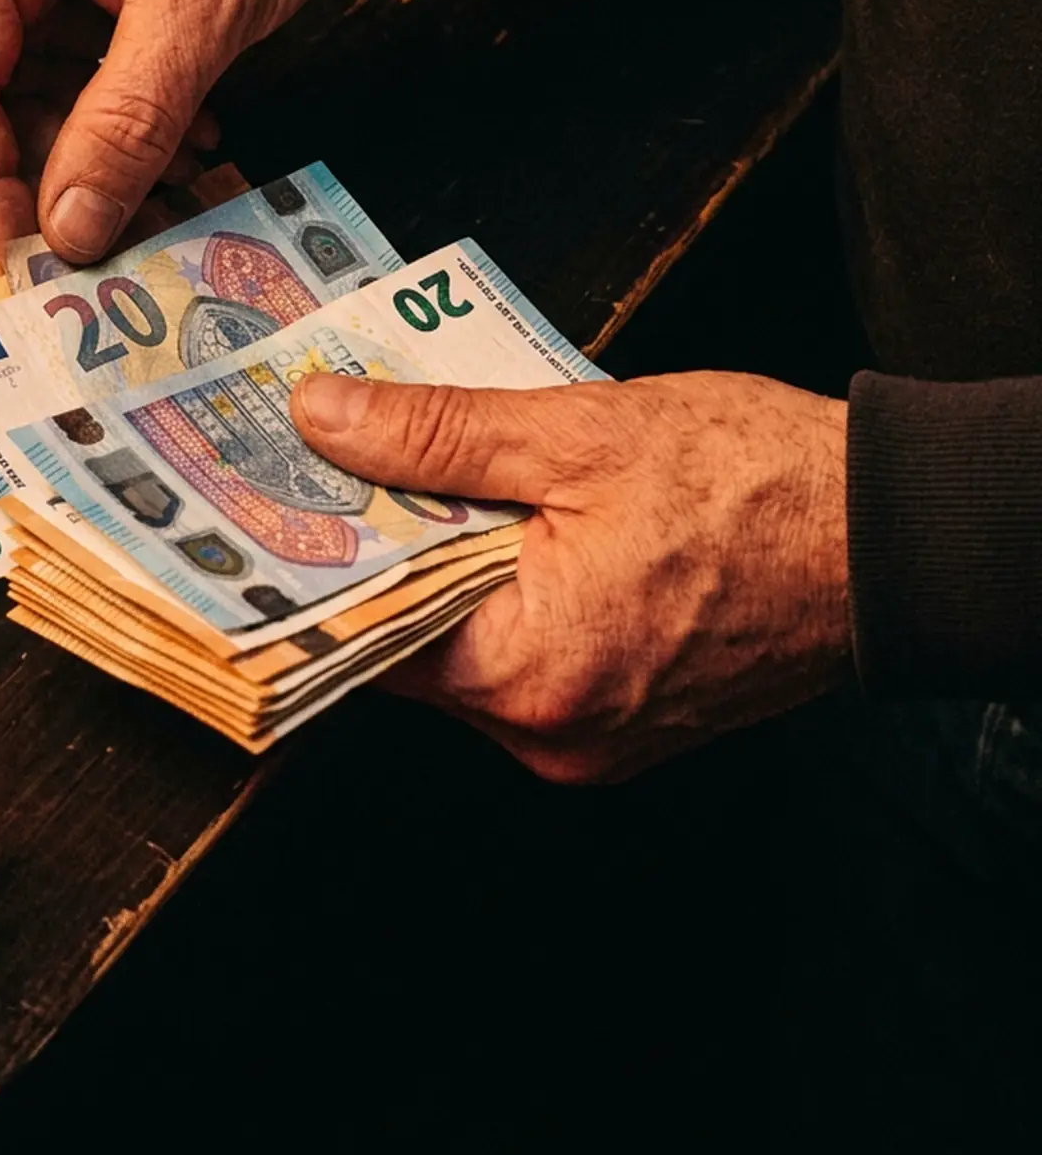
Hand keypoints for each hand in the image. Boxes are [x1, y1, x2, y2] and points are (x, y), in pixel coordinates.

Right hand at [0, 0, 376, 260]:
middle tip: (65, 232)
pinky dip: (97, 125)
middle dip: (1, 171)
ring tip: (156, 182)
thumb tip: (71, 222)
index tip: (27, 241)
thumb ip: (127, 124)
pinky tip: (167, 144)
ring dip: (65, 155)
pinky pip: (48, 77)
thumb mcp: (200, 7)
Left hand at [291, 370, 852, 781]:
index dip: (308, 559)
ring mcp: (587, 735)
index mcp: (528, 675)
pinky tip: (491, 513)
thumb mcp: (577, 434)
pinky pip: (522, 653)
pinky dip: (497, 589)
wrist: (896, 537)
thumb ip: (436, 433)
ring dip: (438, 563)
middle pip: (408, 640)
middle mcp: (548, 732)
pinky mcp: (621, 716)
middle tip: (324, 459)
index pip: (362, 634)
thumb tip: (322, 419)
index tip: (259, 499)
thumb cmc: (759, 485)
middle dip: (373, 547)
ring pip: (464, 644)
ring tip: (413, 470)